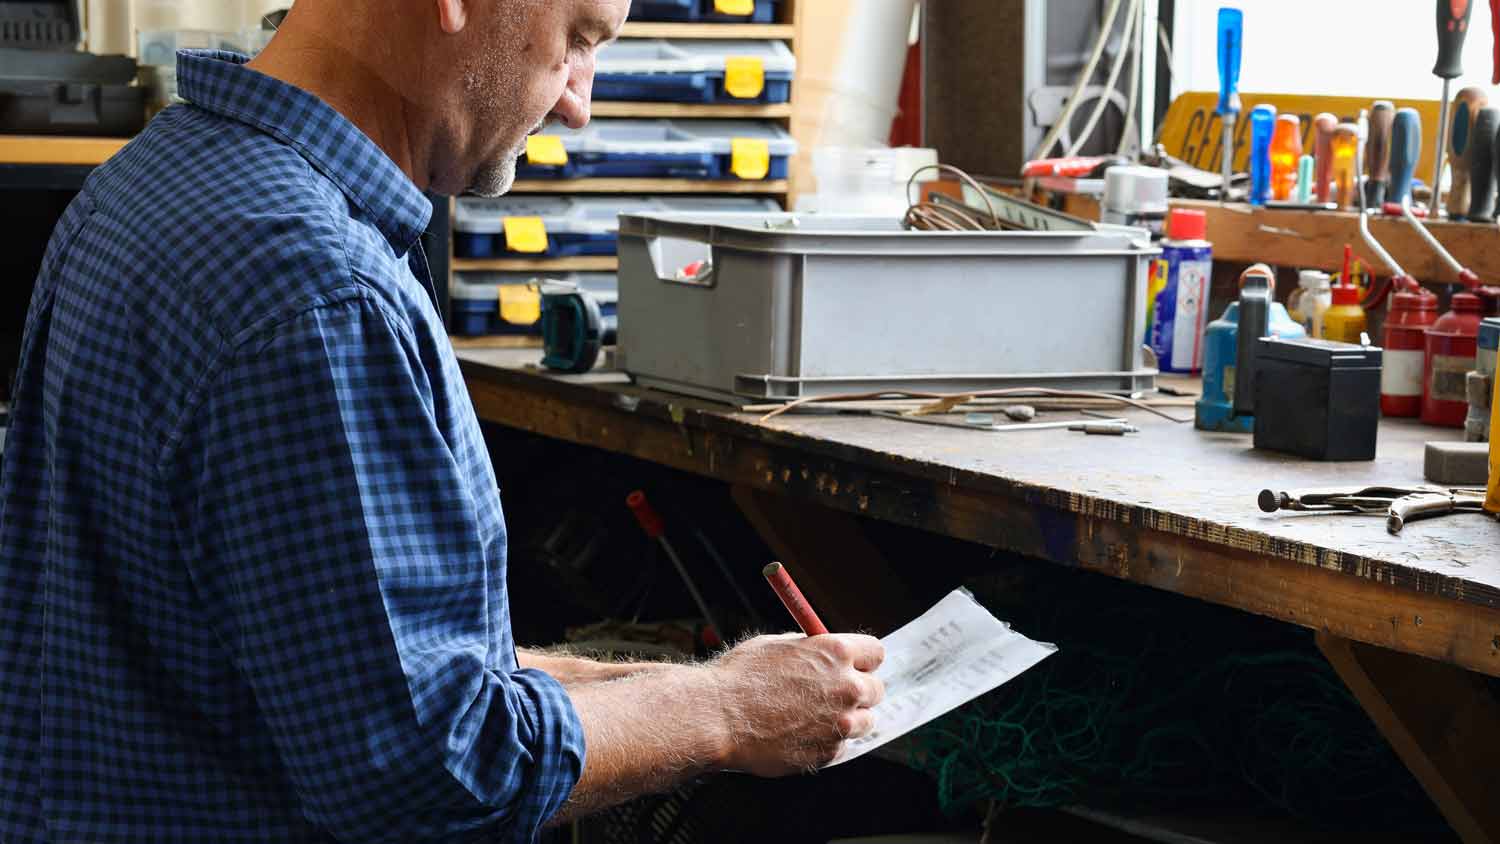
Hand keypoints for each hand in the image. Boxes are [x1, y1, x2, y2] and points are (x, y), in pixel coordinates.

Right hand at [710, 633, 884, 774]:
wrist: (718, 717)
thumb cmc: (739, 678)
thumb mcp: (777, 645)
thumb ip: (810, 650)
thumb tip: (824, 654)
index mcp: (836, 653)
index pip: (875, 653)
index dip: (863, 660)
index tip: (855, 666)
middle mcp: (846, 686)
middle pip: (876, 689)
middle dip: (858, 690)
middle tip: (834, 694)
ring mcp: (840, 722)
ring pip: (864, 721)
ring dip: (846, 719)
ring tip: (812, 717)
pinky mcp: (829, 752)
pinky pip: (841, 745)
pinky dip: (826, 741)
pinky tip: (798, 733)